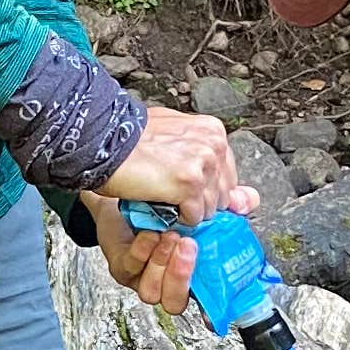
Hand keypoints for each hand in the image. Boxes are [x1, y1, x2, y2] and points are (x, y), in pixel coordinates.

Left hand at [84, 186, 265, 311]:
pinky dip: (142, 251)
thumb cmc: (165, 205)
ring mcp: (143, 278)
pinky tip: (150, 233)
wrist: (129, 193)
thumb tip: (247, 200)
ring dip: (162, 264)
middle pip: (176, 303)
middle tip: (189, 245)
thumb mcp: (200, 202)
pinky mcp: (122, 267)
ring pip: (151, 292)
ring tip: (169, 236)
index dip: (214, 307)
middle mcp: (167, 283)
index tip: (223, 295)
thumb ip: (228, 203)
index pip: (206, 303)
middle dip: (182, 276)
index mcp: (192, 275)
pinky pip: (131, 268)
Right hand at [99, 105, 240, 224]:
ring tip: (162, 194)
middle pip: (222, 195)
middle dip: (198, 200)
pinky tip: (159, 201)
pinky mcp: (189, 183)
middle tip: (169, 190)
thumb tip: (246, 199)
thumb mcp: (176, 141)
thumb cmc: (130, 140)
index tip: (185, 188)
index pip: (228, 177)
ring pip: (209, 209)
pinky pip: (193, 217)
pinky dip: (175, 217)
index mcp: (213, 131)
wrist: (103, 141)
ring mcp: (203, 163)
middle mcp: (213, 145)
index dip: (206, 189)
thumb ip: (208, 163)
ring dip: (185, 210)